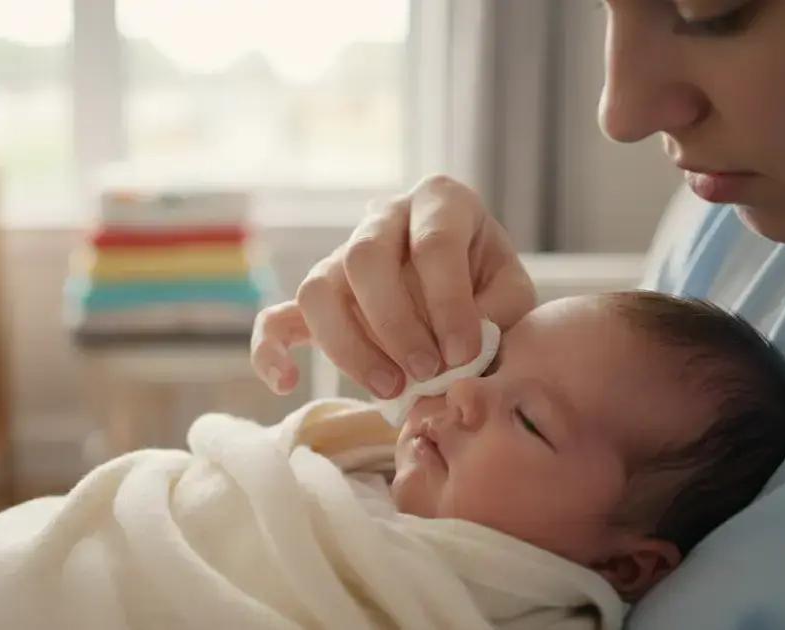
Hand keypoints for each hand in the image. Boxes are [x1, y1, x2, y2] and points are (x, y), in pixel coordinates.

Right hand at [251, 175, 536, 397]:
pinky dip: (271, 352)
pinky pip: (277, 319)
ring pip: (318, 288)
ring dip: (350, 345)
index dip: (448, 303)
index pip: (432, 244)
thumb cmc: (494, 290)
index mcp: (440, 201)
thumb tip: (453, 362)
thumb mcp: (513, 294)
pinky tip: (285, 383)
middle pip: (364, 258)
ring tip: (389, 388)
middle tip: (426, 372)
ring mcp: (342, 255)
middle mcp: (384, 218)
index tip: (465, 354)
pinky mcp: (320, 298)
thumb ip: (495, 320)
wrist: (473, 292)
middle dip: (394, 324)